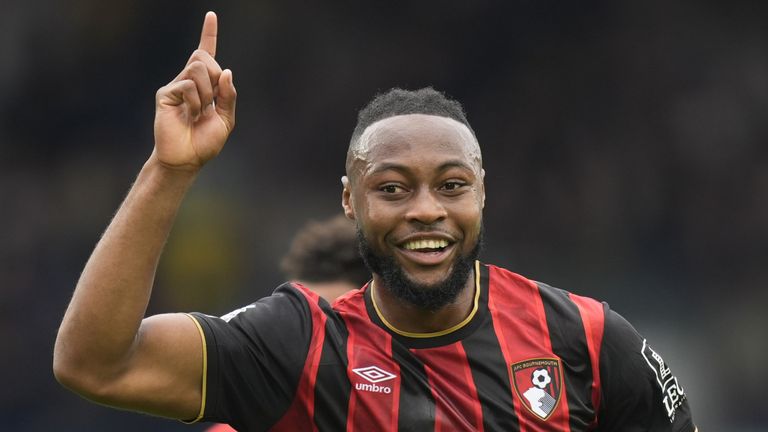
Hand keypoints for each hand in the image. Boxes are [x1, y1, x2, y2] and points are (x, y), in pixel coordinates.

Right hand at [153, 12, 236, 170]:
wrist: (186, 159)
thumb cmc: (205, 142)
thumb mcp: (226, 119)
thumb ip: (229, 96)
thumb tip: (227, 71)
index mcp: (205, 85)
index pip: (206, 54)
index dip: (209, 34)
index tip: (212, 15)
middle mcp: (189, 80)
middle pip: (204, 56)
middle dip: (216, 76)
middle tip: (212, 101)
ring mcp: (176, 85)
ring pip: (198, 67)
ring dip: (207, 92)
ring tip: (199, 112)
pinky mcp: (165, 94)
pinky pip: (188, 85)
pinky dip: (195, 102)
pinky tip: (190, 115)